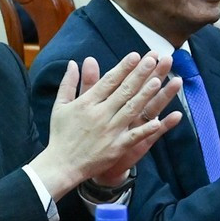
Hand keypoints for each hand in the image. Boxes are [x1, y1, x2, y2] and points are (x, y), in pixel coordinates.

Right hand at [37, 52, 182, 193]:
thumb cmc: (61, 134)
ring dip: (145, 95)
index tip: (136, 55)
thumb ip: (69, 83)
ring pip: (131, 109)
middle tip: (152, 59)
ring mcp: (109, 131)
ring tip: (158, 80)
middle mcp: (99, 114)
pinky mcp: (116, 148)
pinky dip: (146, 129)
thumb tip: (74, 62)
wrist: (61, 165)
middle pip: (123, 91)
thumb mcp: (60, 106)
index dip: (123, 67)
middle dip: (139, 74)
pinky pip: (133, 137)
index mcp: (87, 103)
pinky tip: (159, 121)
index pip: (109, 81)